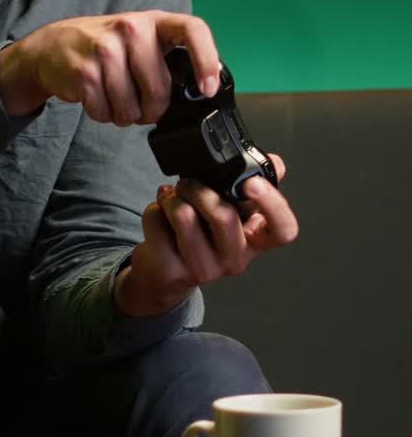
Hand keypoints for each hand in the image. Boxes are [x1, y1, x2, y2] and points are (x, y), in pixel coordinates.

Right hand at [0, 10, 218, 121]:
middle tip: (142, 107)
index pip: (192, 30)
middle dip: (152, 111)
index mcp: (153, 21)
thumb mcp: (139, 39)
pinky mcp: (83, 72)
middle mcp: (130, 29)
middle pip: (159, 90)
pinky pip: (105, 113)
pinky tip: (97, 98)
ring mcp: (105, 50)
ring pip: (130, 109)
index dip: (206, 60)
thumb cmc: (105, 46)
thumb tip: (198, 92)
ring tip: (114, 98)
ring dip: (124, 115)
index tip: (207, 89)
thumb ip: (166, 58)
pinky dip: (103, 115)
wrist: (52, 45)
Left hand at [114, 155, 297, 316]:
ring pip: (184, 216)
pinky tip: (160, 215)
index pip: (284, 230)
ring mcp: (205, 269)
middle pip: (223, 216)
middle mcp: (236, 258)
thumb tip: (276, 162)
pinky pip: (156, 222)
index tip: (251, 182)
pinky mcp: (172, 271)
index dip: (272, 204)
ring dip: (172, 197)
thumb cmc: (202, 234)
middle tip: (187, 184)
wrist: (166, 273)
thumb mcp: (232, 210)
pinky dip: (153, 209)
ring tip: (172, 199)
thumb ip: (252, 185)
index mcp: (256, 239)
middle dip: (198, 188)